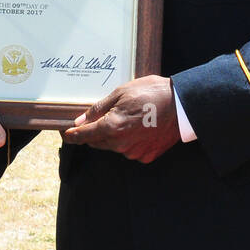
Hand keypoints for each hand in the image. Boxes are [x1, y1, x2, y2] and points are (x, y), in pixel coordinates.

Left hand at [63, 75, 179, 163]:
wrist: (182, 104)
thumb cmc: (152, 93)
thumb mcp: (121, 92)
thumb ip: (98, 109)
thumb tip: (81, 120)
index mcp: (111, 127)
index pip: (83, 135)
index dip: (72, 135)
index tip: (66, 133)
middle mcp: (120, 144)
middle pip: (97, 142)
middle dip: (95, 132)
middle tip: (102, 117)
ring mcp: (134, 153)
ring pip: (114, 146)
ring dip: (114, 136)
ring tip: (128, 118)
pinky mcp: (147, 156)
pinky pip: (130, 150)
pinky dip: (130, 141)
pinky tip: (139, 127)